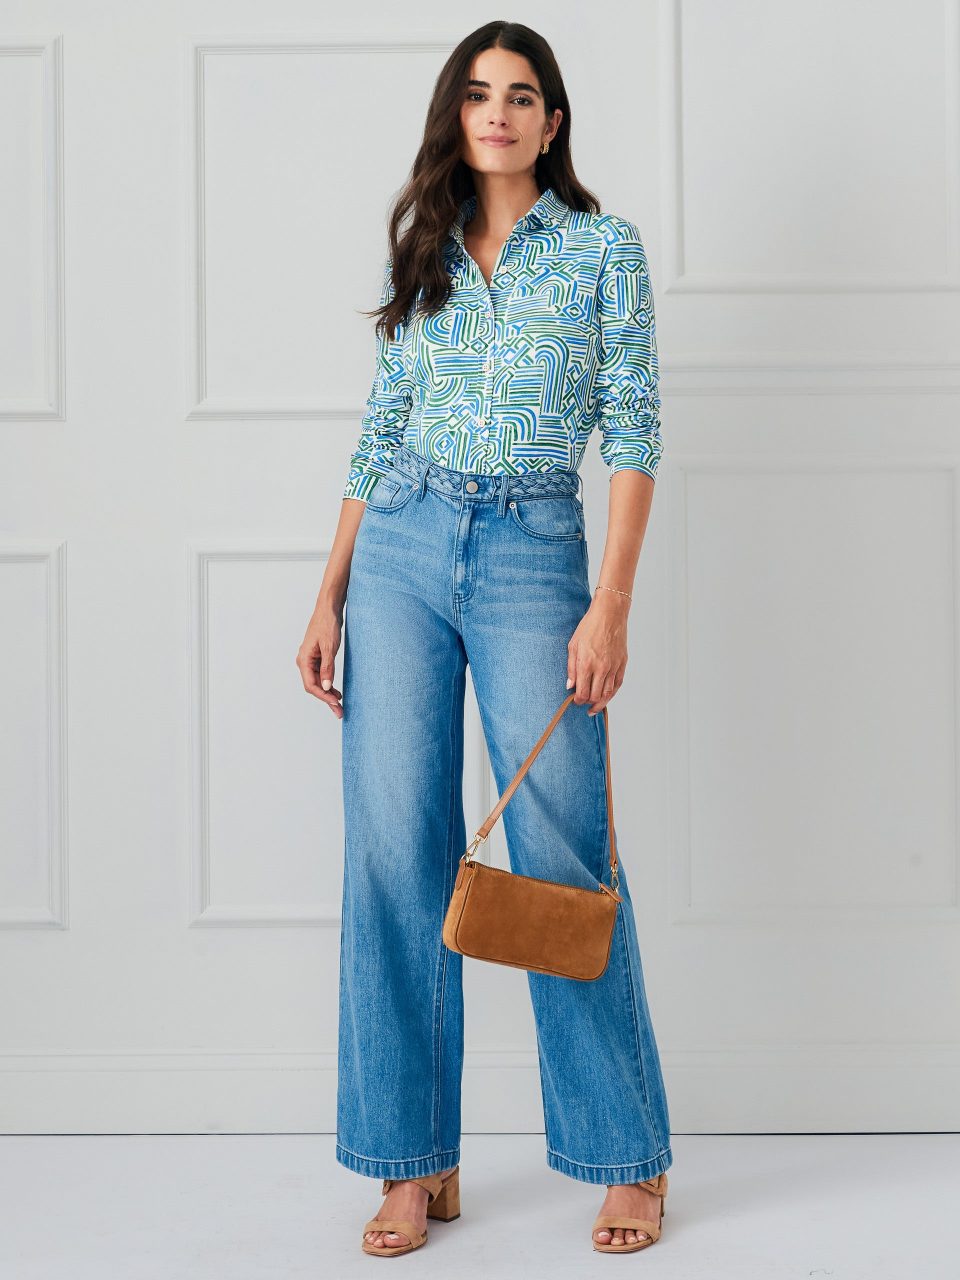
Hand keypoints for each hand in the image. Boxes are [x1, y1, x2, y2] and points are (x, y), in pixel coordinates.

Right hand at [296, 602, 343, 717]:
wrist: (329, 608)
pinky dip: (329, 684)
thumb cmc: (327, 624)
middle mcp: (304, 661)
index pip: (311, 685)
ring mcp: (311, 660)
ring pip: (318, 682)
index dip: (323, 696)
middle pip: (314, 686)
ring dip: (328, 694)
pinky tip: (336, 691)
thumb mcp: (329, 647)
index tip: (336, 704)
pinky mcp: (318, 658)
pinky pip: (322, 675)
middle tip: (340, 712)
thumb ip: (328, 668)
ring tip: (340, 704)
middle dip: (327, 700)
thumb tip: (327, 687)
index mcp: (304, 660)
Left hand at [566, 590, 628, 714]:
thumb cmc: (589, 627)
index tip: (574, 700)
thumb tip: (570, 686)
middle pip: (595, 696)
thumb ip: (571, 668)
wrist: (610, 614)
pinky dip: (612, 693)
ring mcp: (613, 667)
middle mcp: (601, 668)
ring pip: (608, 693)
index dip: (577, 700)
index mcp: (586, 664)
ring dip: (600, 702)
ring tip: (594, 707)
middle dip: (588, 703)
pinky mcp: (622, 663)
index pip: (582, 692)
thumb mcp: (573, 645)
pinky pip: (617, 685)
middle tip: (583, 704)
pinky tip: (606, 696)